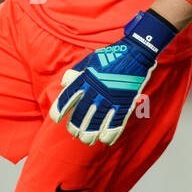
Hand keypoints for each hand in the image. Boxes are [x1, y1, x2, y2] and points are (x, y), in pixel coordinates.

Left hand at [50, 9, 176, 145]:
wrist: (135, 52)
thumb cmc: (111, 55)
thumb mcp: (90, 60)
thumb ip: (76, 73)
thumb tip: (64, 82)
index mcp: (85, 79)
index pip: (68, 97)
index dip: (60, 109)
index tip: (56, 118)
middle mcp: (96, 90)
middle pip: (82, 114)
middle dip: (76, 126)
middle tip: (74, 133)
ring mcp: (111, 97)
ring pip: (97, 122)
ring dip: (91, 134)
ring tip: (87, 140)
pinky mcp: (125, 102)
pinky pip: (116, 122)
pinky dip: (111, 133)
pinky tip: (106, 140)